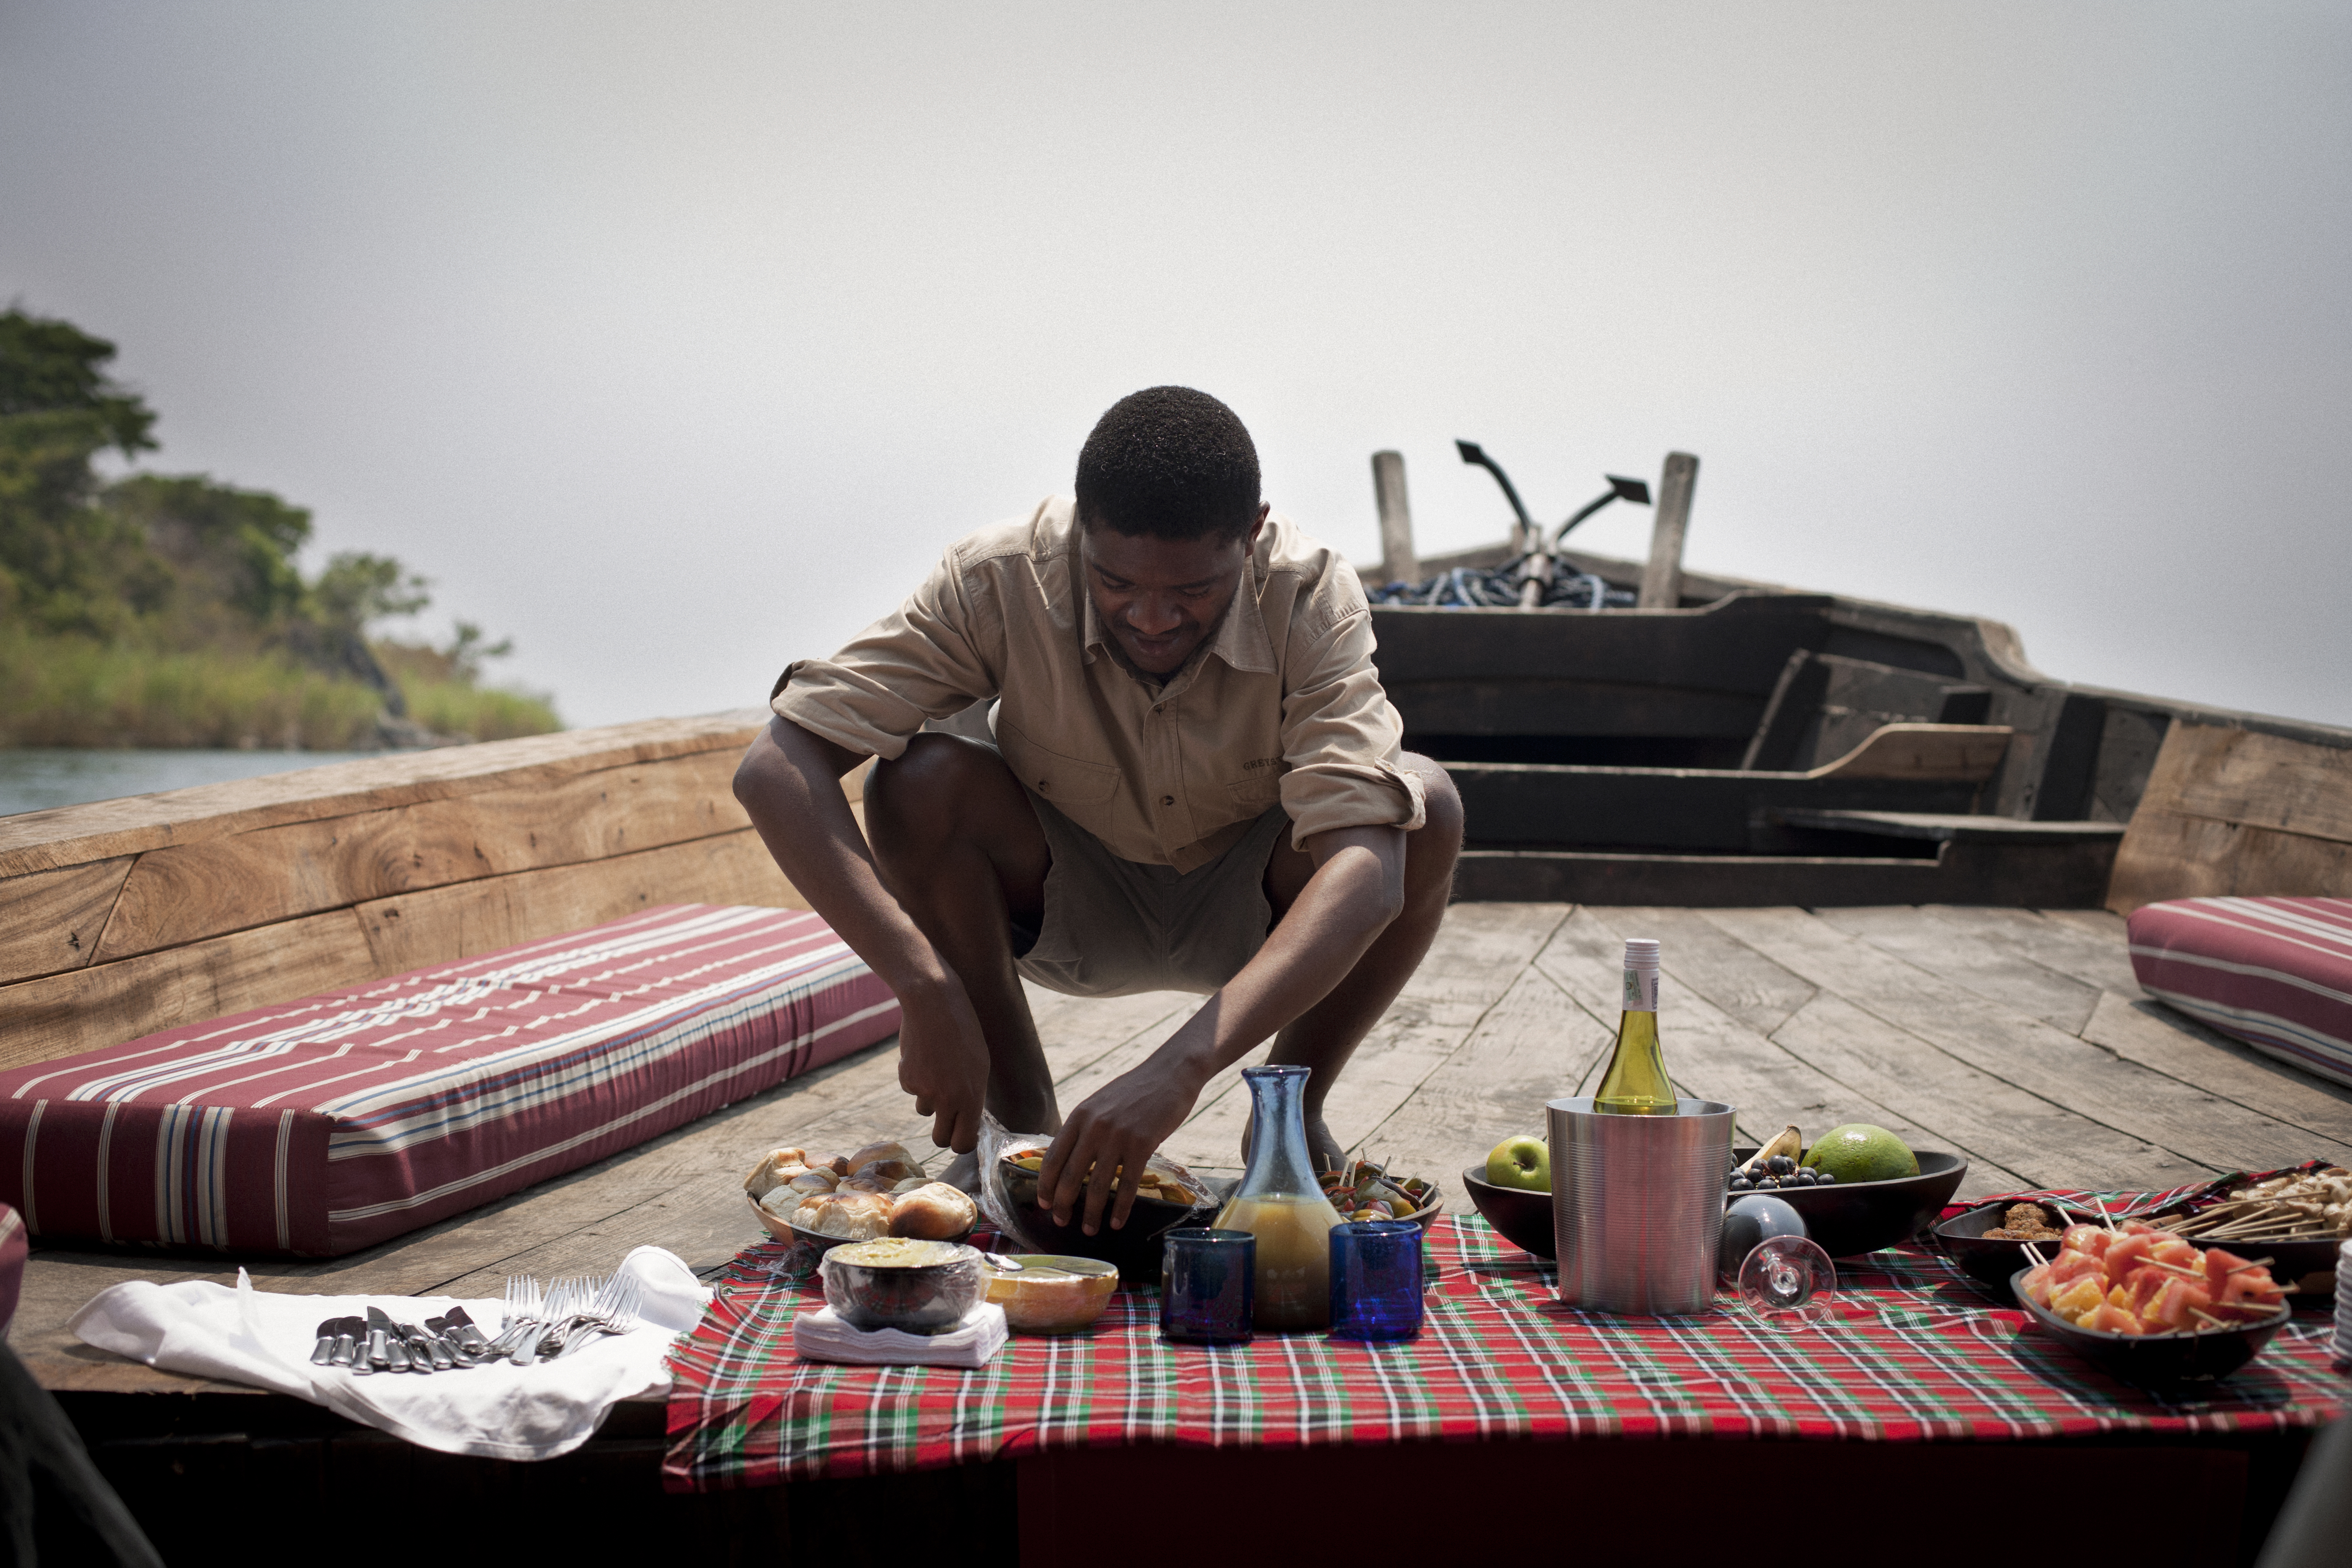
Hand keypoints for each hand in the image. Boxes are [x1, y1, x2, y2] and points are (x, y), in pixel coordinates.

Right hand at [893, 978, 990, 1153]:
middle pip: (940, 1139)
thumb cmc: (964, 1031)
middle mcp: (947, 1099)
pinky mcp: (906, 1079)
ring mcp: (924, 1090)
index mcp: (972, 1096)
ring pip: (925, 1111)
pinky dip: (917, 1079)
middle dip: (943, 1132)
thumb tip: (966, 1121)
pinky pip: (912, 1090)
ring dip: (930, 1098)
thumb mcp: (979, 1064)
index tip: (962, 1136)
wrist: (933, 1002)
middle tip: (948, 1116)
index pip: (964, 1143)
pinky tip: (924, 1056)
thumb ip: (973, 1095)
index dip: (962, 1143)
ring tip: (939, 1068)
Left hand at [1037, 1056, 1200, 1235]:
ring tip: (1089, 1229)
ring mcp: (1118, 1136)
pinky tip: (1116, 1222)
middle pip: (1072, 1175)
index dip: (1046, 1184)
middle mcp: (1094, 1127)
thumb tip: (1070, 1160)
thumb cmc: (1135, 1091)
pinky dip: (1121, 1208)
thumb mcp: (1100, 1104)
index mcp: (1080, 1116)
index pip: (1054, 1157)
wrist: (1170, 1074)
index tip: (1044, 1203)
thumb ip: (1085, 1129)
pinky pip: (1129, 1184)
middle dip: (1063, 1204)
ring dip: (1092, 1213)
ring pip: (1099, 1185)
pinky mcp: (1143, 1145)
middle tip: (1061, 1222)